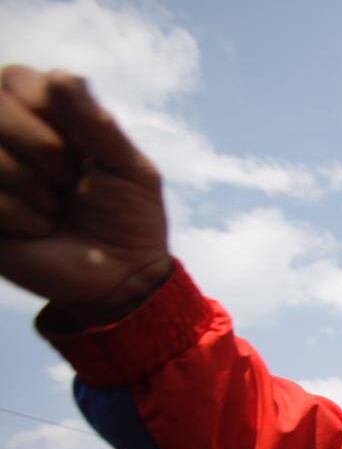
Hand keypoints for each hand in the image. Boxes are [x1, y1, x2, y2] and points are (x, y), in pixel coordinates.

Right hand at [0, 66, 169, 316]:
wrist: (121, 280)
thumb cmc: (131, 219)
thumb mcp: (130, 169)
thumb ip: (97, 124)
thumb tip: (58, 76)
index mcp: (47, 120)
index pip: (17, 78)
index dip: (47, 107)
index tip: (82, 145)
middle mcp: (9, 140)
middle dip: (43, 146)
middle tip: (70, 182)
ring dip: (34, 185)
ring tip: (57, 209)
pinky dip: (21, 215)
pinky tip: (39, 229)